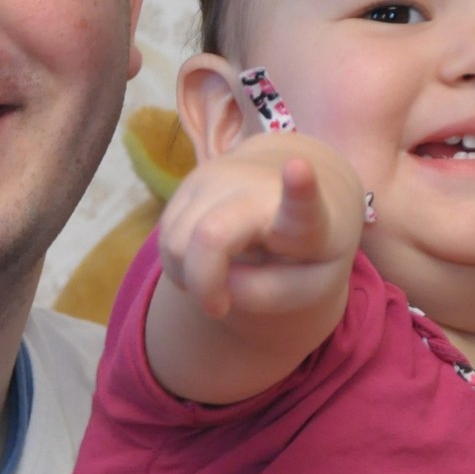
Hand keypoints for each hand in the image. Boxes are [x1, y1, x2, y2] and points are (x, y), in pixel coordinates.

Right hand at [154, 132, 363, 322]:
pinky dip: (179, 262)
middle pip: (209, 235)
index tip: (298, 167)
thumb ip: (267, 294)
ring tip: (220, 280)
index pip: (302, 204)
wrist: (297, 193)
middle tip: (220, 306)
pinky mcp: (192, 179)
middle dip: (203, 283)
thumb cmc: (304, 253)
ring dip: (188, 275)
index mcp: (306, 218)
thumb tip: (217, 281)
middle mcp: (259, 188)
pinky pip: (166, 235)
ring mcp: (221, 178)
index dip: (300, 186)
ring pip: (177, 240)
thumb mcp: (308, 288)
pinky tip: (206, 260)